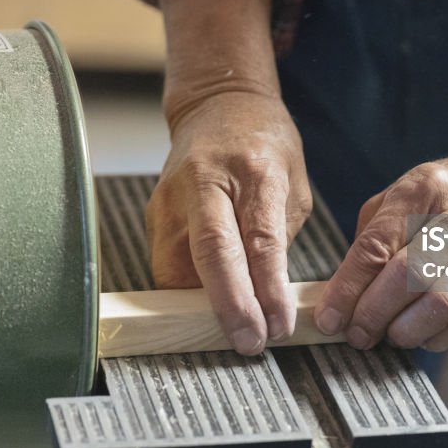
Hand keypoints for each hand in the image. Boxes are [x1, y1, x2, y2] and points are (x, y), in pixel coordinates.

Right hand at [146, 89, 311, 354]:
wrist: (217, 105)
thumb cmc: (264, 144)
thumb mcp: (293, 183)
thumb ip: (280, 236)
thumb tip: (270, 296)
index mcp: (252, 170)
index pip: (259, 239)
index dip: (267, 288)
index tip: (277, 324)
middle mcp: (204, 182)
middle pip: (210, 254)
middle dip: (229, 306)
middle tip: (250, 342)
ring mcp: (172, 198)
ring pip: (179, 268)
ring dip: (205, 305)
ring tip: (234, 329)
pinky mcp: (154, 214)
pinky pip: (168, 266)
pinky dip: (188, 291)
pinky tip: (208, 304)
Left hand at [313, 154, 447, 351]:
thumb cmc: (441, 199)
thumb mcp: (400, 198)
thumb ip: (370, 241)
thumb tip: (341, 296)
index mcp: (424, 191)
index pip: (377, 245)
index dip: (348, 288)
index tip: (329, 318)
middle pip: (408, 275)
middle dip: (373, 313)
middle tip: (357, 334)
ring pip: (440, 303)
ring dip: (405, 330)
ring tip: (389, 335)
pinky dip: (435, 337)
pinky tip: (421, 334)